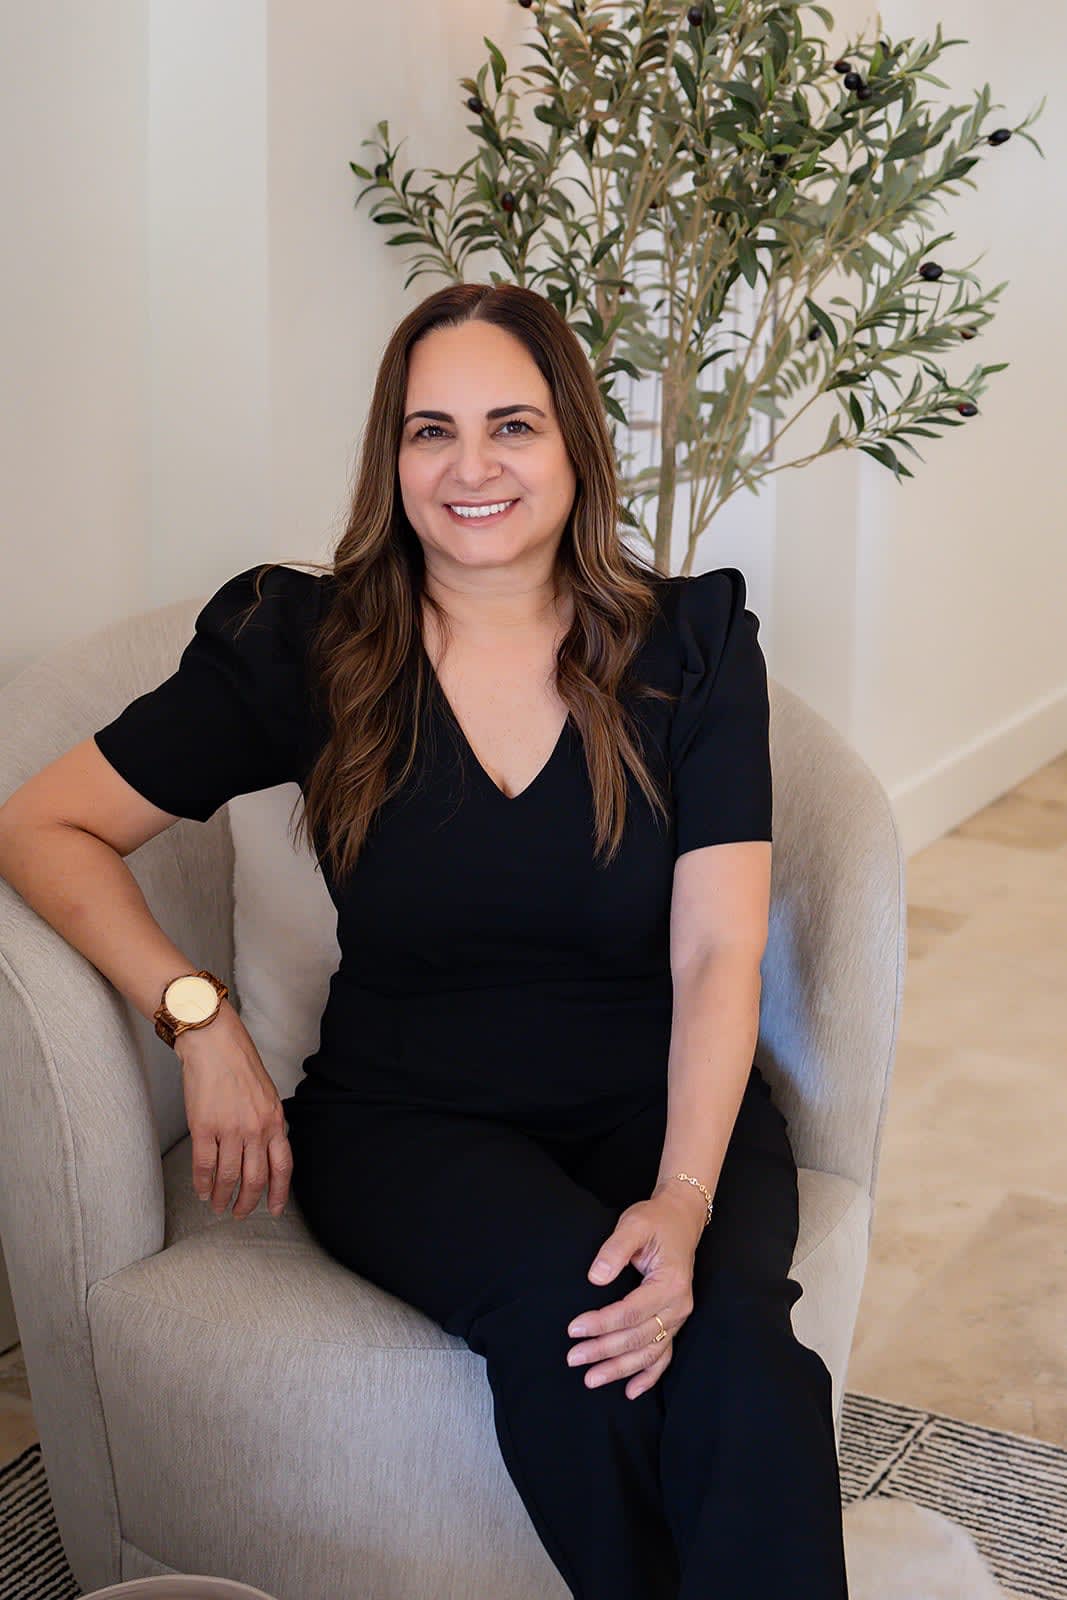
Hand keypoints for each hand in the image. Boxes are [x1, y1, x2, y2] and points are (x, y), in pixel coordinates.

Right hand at [176, 999, 291, 1220]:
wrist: (215, 1044)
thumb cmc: (239, 1066)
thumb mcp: (266, 1096)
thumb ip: (268, 1124)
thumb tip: (266, 1153)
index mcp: (275, 1121)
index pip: (283, 1166)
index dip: (279, 1193)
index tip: (275, 1210)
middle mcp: (256, 1129)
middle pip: (255, 1179)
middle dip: (247, 1203)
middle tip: (239, 1214)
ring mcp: (230, 1129)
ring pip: (228, 1177)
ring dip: (222, 1197)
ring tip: (217, 1205)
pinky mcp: (204, 1127)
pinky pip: (204, 1166)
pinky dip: (202, 1183)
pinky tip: (201, 1190)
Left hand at [565, 1182, 707, 1399]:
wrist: (680, 1219)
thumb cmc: (655, 1221)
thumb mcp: (634, 1224)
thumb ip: (614, 1249)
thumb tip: (595, 1277)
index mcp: (670, 1282)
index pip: (631, 1312)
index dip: (601, 1324)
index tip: (573, 1329)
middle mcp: (679, 1305)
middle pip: (638, 1337)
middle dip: (604, 1351)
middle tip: (573, 1359)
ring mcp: (679, 1316)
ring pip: (649, 1352)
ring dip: (621, 1369)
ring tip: (591, 1379)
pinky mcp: (674, 1321)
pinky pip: (664, 1355)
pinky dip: (649, 1376)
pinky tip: (630, 1391)